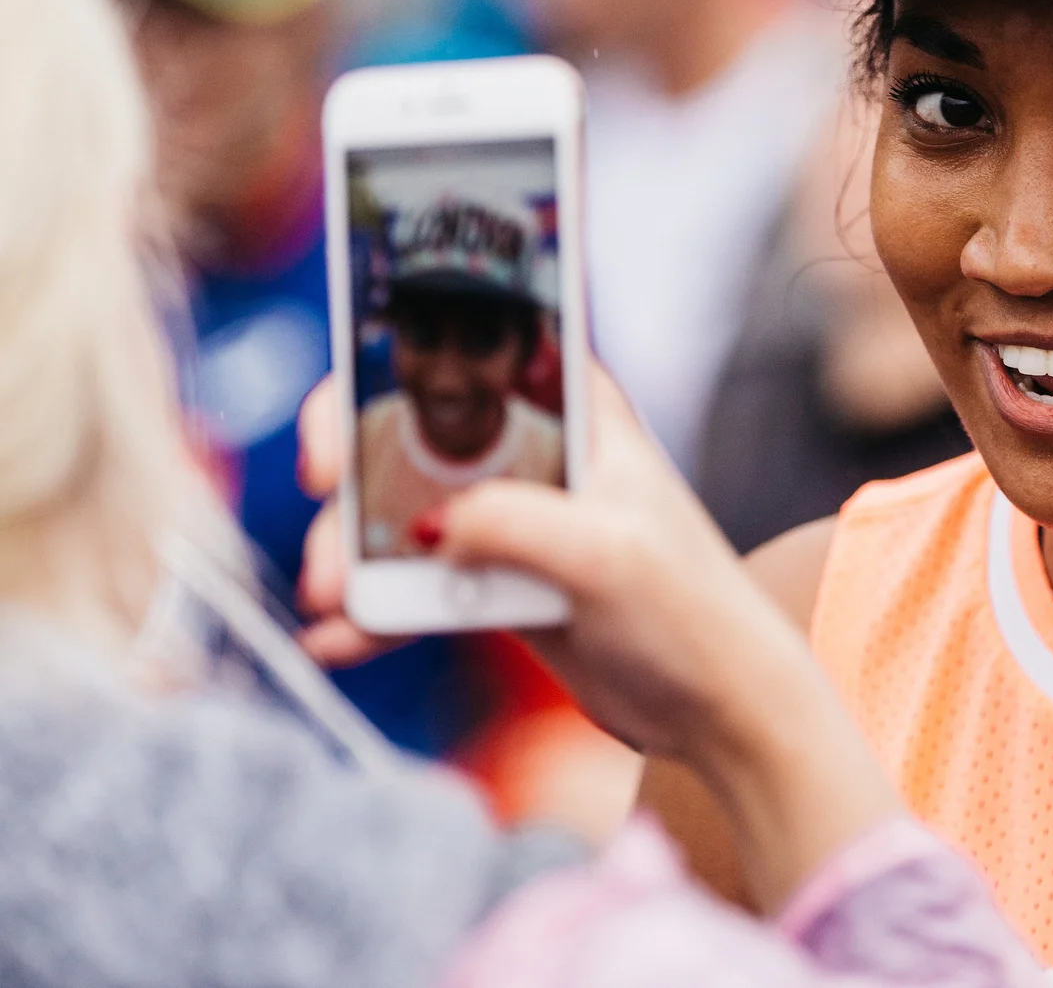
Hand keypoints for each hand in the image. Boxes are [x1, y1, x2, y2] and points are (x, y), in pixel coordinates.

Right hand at [293, 364, 897, 908]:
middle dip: (353, 468)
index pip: (475, 350)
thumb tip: (425, 527)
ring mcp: (515, 520)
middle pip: (414, 429)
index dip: (396, 359)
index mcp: (577, 412)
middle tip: (324, 508)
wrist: (718, 711)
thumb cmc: (690, 613)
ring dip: (353, 550)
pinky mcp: (500, 586)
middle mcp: (539, 454)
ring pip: (402, 513)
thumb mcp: (605, 555)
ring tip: (332, 599)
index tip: (346, 409)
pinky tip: (339, 640)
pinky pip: (416, 587)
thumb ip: (513, 525)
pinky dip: (375, 610)